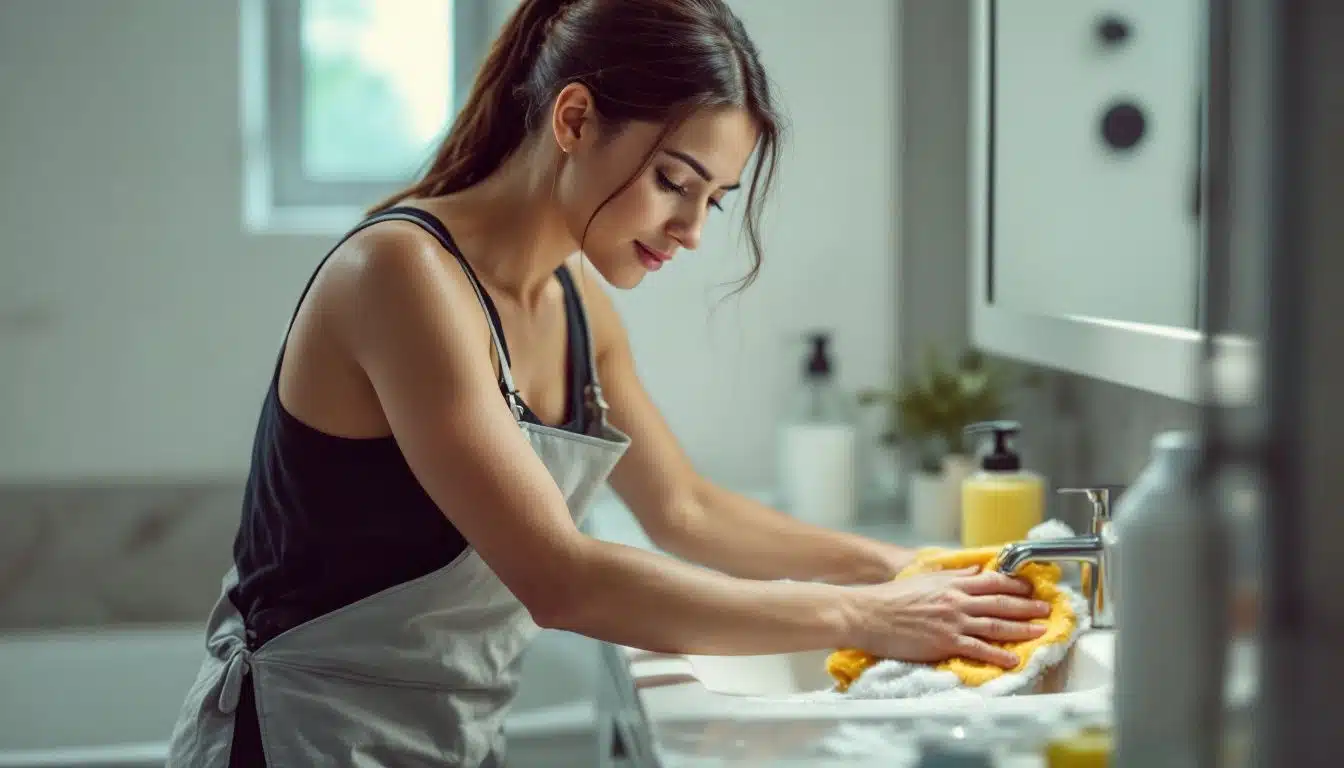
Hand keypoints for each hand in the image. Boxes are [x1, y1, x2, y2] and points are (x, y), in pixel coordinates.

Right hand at [848, 566, 1051, 668]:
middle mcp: (957, 601)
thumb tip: (974, 570)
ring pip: (996, 625)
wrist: (869, 614)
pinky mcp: (946, 642)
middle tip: (1046, 610)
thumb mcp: (925, 578)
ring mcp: (953, 621)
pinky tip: (1013, 659)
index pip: (992, 582)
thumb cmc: (892, 597)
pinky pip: (979, 648)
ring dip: (1022, 629)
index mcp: (952, 584)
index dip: (1015, 586)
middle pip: (1001, 603)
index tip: (1030, 590)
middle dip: (1028, 607)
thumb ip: (952, 575)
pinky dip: (999, 654)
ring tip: (1040, 632)